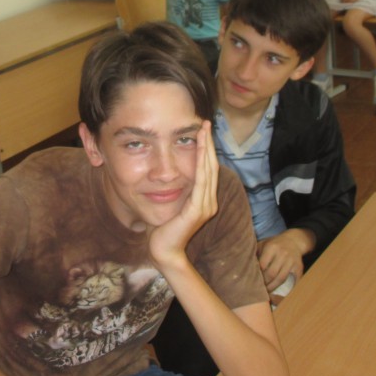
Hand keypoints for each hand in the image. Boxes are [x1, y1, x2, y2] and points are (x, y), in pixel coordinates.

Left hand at [149, 121, 218, 268]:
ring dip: (206, 148)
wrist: (163, 251)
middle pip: (212, 165)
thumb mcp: (170, 203)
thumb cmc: (163, 229)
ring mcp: (206, 205)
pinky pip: (202, 182)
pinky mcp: (198, 210)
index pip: (208, 168)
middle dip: (208, 143)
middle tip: (205, 123)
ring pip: (209, 170)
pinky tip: (200, 150)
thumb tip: (167, 173)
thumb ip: (174, 189)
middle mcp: (209, 201)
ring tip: (203, 130)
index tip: (201, 130)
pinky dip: (202, 164)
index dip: (206, 148)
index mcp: (204, 199)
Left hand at [256, 233, 305, 292]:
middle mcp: (282, 254)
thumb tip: (241, 265)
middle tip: (258, 290)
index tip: (252, 282)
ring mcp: (292, 261)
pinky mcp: (299, 267)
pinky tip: (280, 294)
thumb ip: (254, 253)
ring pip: (281, 279)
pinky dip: (287, 289)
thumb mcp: (263, 244)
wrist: (294, 241)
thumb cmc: (274, 244)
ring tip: (266, 293)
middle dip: (264, 283)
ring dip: (273, 287)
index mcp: (272, 247)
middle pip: (271, 273)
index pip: (262, 265)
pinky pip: (294, 281)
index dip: (257, 275)